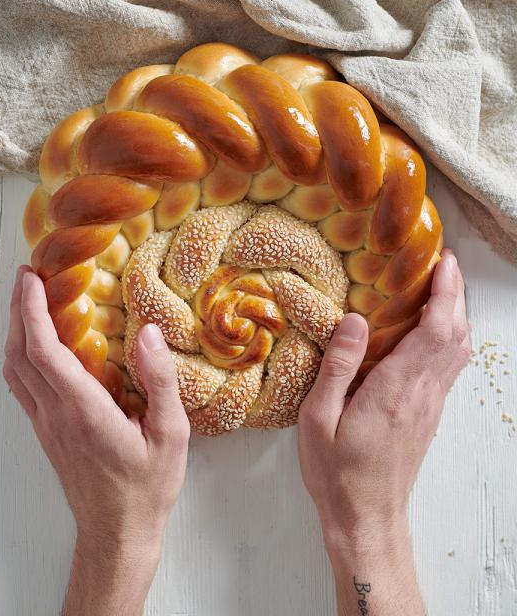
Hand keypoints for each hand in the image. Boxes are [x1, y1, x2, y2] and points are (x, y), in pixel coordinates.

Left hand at [4, 265, 187, 613]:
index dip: (30, 310)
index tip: (31, 279)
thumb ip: (159, 381)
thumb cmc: (146, 488)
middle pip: (19, 353)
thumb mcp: (170, 435)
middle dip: (16, 310)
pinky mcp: (45, 432)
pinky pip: (22, 386)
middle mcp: (55, 414)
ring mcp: (45, 424)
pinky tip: (36, 344)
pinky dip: (22, 355)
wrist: (117, 532)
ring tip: (27, 302)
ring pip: (14, 370)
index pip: (43, 350)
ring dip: (15, 331)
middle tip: (26, 277)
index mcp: (82, 410)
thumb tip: (147, 334)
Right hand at [298, 249, 469, 548]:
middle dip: (454, 294)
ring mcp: (429, 405)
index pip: (435, 329)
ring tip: (435, 289)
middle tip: (440, 263)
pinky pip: (447, 366)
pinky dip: (446, 338)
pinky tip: (425, 332)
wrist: (366, 515)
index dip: (445, 291)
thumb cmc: (336, 470)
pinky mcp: (427, 415)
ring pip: (457, 350)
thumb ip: (338, 366)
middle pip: (455, 334)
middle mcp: (422, 394)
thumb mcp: (318, 418)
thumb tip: (352, 320)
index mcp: (396, 389)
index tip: (442, 261)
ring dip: (454, 315)